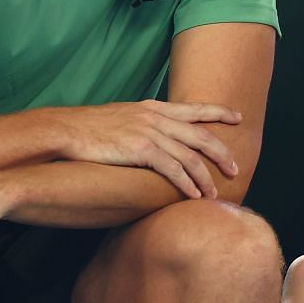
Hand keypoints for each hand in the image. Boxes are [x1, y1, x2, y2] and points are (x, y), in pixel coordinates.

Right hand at [49, 100, 242, 198]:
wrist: (66, 130)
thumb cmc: (88, 128)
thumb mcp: (122, 117)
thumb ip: (143, 124)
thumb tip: (154, 138)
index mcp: (153, 107)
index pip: (194, 108)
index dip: (219, 112)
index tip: (237, 117)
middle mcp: (155, 117)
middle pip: (201, 135)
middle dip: (221, 153)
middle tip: (235, 169)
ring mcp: (149, 132)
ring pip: (190, 156)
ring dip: (205, 177)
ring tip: (214, 193)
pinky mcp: (140, 149)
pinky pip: (173, 169)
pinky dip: (186, 184)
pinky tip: (193, 195)